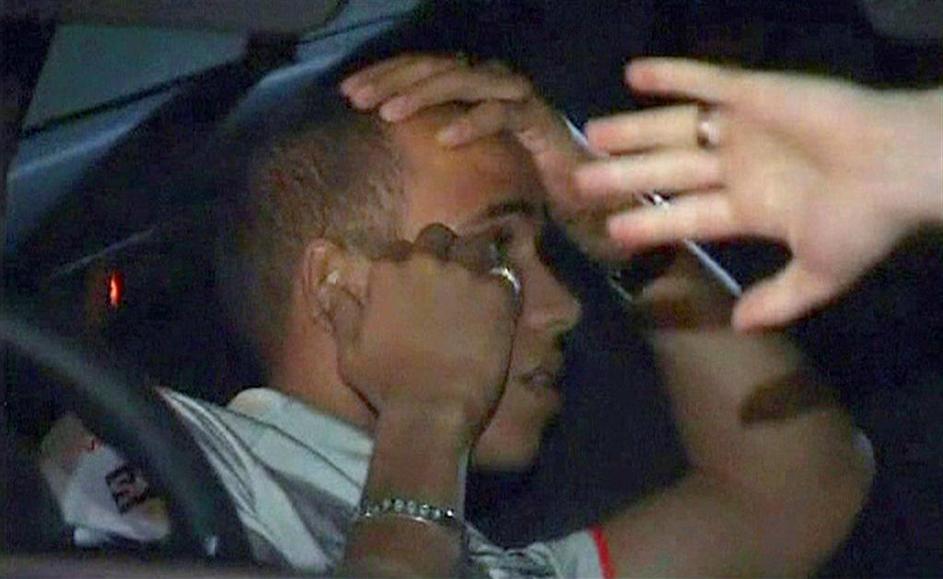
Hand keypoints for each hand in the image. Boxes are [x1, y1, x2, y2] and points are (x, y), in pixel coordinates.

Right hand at [322, 224, 517, 439]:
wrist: (432, 411)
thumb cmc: (386, 386)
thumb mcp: (350, 352)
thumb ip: (343, 313)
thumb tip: (331, 288)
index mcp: (387, 273)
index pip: (398, 248)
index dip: (408, 263)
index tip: (416, 281)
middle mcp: (425, 264)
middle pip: (438, 236)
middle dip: (442, 250)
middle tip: (450, 275)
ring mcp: (464, 275)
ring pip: (474, 245)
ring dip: (475, 258)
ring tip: (478, 281)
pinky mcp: (497, 294)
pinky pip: (503, 273)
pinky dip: (501, 283)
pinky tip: (500, 301)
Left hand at [341, 54, 627, 259]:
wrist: (581, 195)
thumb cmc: (519, 179)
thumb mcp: (465, 159)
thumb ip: (434, 141)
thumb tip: (383, 145)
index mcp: (471, 86)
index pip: (421, 68)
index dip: (383, 74)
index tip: (347, 93)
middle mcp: (492, 81)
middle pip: (435, 67)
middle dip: (391, 80)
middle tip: (356, 99)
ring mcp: (516, 96)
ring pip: (463, 81)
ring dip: (422, 95)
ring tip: (387, 114)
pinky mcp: (539, 119)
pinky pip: (501, 114)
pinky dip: (471, 123)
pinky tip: (442, 138)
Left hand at [575, 58, 942, 329]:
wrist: (900, 169)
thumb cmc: (863, 222)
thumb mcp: (820, 274)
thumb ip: (780, 299)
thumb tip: (740, 326)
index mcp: (753, 208)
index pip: (686, 216)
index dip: (649, 221)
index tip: (611, 230)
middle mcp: (741, 166)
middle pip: (668, 171)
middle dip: (625, 176)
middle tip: (579, 181)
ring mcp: (746, 128)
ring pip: (675, 127)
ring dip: (634, 130)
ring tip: (592, 134)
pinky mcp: (758, 92)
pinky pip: (708, 79)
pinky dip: (672, 74)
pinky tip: (633, 74)